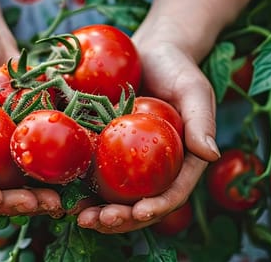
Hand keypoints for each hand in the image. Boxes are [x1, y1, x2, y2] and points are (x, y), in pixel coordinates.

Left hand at [77, 38, 219, 232]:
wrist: (149, 50)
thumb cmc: (178, 68)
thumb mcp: (194, 90)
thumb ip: (202, 122)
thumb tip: (212, 155)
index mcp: (182, 163)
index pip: (172, 193)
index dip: (156, 207)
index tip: (139, 212)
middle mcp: (154, 170)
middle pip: (138, 205)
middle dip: (118, 220)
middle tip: (95, 220)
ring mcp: (128, 164)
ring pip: (112, 198)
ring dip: (94, 212)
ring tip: (73, 215)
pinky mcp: (103, 150)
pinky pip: (89, 174)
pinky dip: (76, 187)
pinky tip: (58, 191)